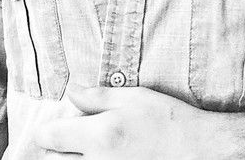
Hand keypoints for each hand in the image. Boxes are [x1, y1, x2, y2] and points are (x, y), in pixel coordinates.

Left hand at [34, 83, 221, 158]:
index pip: (51, 138)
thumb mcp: (133, 98)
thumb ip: (97, 96)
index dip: (46, 131)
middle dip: (54, 150)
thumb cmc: (167, 120)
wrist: (198, 151)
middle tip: (67, 141)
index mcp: (100, 136)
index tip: (50, 129)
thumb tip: (71, 91)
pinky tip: (103, 158)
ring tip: (85, 151)